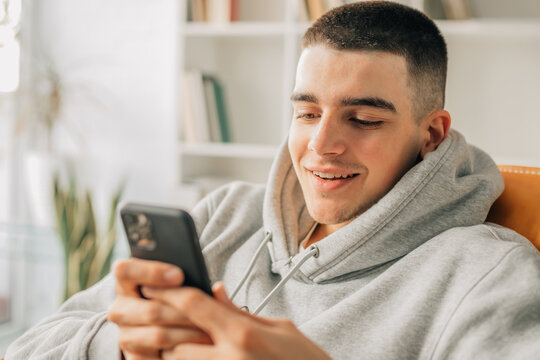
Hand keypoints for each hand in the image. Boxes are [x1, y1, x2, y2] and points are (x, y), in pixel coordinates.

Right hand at [108, 258, 211, 358]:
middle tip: (208, 311)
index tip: (180, 275)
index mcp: (126, 282)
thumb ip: (191, 278)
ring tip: (212, 331)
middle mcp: (120, 309)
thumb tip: (218, 289)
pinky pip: (160, 358)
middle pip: (150, 310)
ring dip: (189, 334)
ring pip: (159, 336)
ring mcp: (126, 336)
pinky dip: (183, 353)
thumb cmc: (173, 297)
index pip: (124, 270)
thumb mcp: (176, 284)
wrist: (160, 329)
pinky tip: (201, 348)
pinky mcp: (135, 359)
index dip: (151, 272)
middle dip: (184, 312)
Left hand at [141, 282, 331, 359]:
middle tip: (162, 319)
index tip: (153, 285)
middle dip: (167, 330)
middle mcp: (229, 359)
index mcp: (243, 334)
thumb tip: (214, 292)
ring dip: (175, 353)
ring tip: (179, 341)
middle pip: (175, 341)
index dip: (169, 292)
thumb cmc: (304, 358)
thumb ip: (240, 312)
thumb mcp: (278, 326)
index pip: (194, 305)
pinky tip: (194, 354)